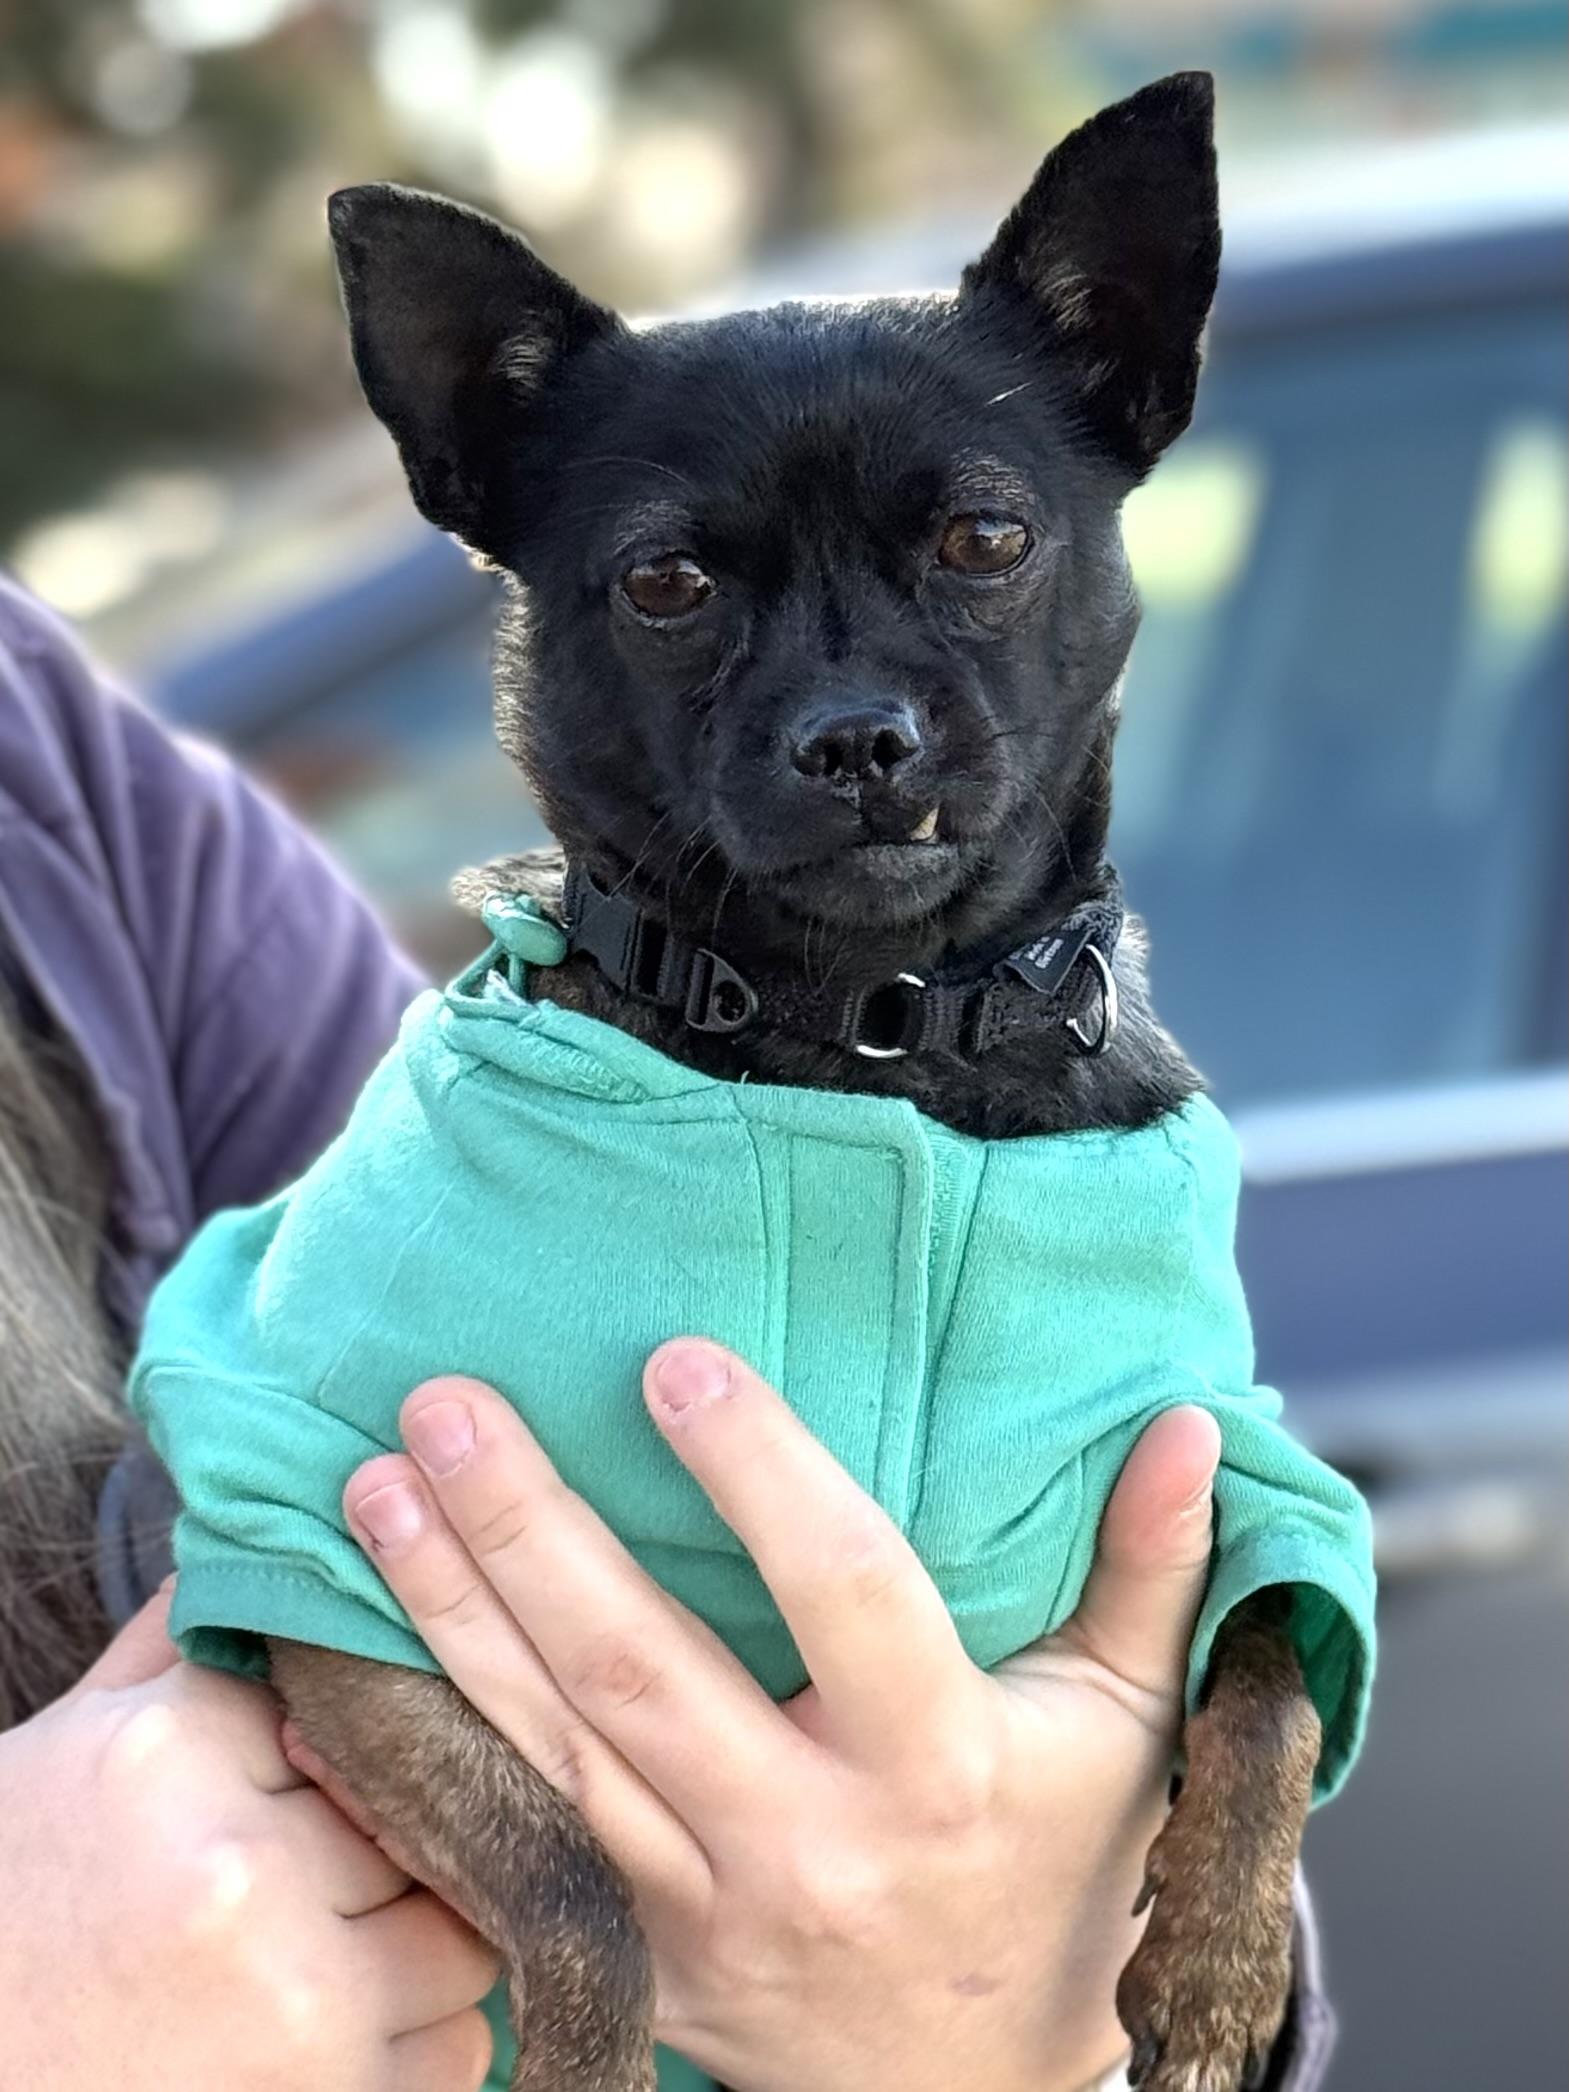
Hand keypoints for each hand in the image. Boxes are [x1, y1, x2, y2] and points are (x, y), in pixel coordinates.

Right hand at [0, 1586, 500, 2091]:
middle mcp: (242, 1867)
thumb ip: (182, 1639)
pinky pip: (457, 2050)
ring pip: (464, 1930)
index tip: (309, 1774)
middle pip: (425, 1810)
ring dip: (423, 1941)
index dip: (345, 1740)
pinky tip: (335, 2029)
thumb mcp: (75, 1744)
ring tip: (334, 1950)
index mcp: (174, 1752)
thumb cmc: (13, 1908)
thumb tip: (270, 1525)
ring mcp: (293, 1997)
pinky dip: (418, 2041)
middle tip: (331, 1869)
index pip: (356, 1697)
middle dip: (396, 1836)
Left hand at [334, 1348, 1220, 2091]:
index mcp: (939, 1770)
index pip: (848, 1599)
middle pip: (641, 1672)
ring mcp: (699, 1914)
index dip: (761, 1478)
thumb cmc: (1060, 1866)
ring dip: (447, 1612)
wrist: (976, 2084)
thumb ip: (1153, 1574)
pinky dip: (431, 1734)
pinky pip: (511, 1832)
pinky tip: (357, 1639)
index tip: (673, 1363)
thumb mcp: (1130, 1725)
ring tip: (373, 1488)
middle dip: (530, 1532)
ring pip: (548, 1747)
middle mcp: (805, 1845)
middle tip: (444, 1405)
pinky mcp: (631, 1951)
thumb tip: (1187, 1424)